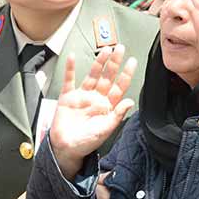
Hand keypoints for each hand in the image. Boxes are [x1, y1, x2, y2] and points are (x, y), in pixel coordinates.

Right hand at [50, 45, 136, 177]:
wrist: (66, 149)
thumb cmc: (87, 142)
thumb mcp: (105, 130)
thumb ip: (118, 115)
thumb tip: (131, 102)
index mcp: (107, 106)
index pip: (119, 87)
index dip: (126, 74)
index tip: (132, 62)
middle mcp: (96, 98)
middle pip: (107, 77)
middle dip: (114, 63)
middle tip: (120, 49)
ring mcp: (82, 96)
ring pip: (92, 75)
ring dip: (98, 63)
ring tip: (105, 50)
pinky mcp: (68, 97)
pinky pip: (70, 80)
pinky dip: (70, 69)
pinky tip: (73, 58)